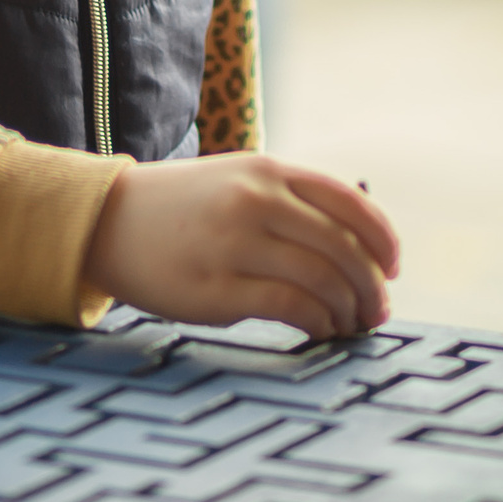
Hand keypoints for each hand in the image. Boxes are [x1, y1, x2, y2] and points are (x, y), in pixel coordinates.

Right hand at [83, 153, 400, 339]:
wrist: (108, 221)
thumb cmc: (186, 208)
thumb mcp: (239, 180)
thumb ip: (292, 200)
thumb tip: (361, 249)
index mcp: (267, 170)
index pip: (349, 202)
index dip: (382, 238)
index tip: (393, 267)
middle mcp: (255, 201)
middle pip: (342, 246)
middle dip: (371, 285)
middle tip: (379, 311)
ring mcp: (235, 244)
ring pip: (322, 278)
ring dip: (348, 308)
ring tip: (350, 324)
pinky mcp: (216, 288)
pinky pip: (290, 306)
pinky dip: (318, 322)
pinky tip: (321, 330)